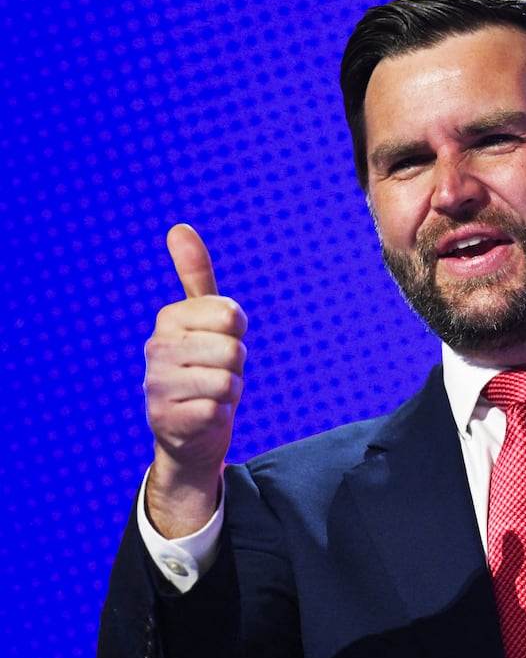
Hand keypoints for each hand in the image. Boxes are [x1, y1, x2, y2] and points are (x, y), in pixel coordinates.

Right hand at [142, 224, 247, 536]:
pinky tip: (203, 415)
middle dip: (236, 365)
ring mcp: (157, 384)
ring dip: (230, 392)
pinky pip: (219, 410)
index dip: (237, 333)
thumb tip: (179, 227)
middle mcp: (157, 347)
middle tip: (216, 372)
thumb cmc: (203, 366)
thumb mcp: (202, 319)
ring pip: (228, 380)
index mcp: (169, 318)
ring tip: (210, 393)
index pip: (232, 315)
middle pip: (233, 349)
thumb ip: (195, 275)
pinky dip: (221, 416)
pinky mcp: (166, 418)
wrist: (187, 430)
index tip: (220, 342)